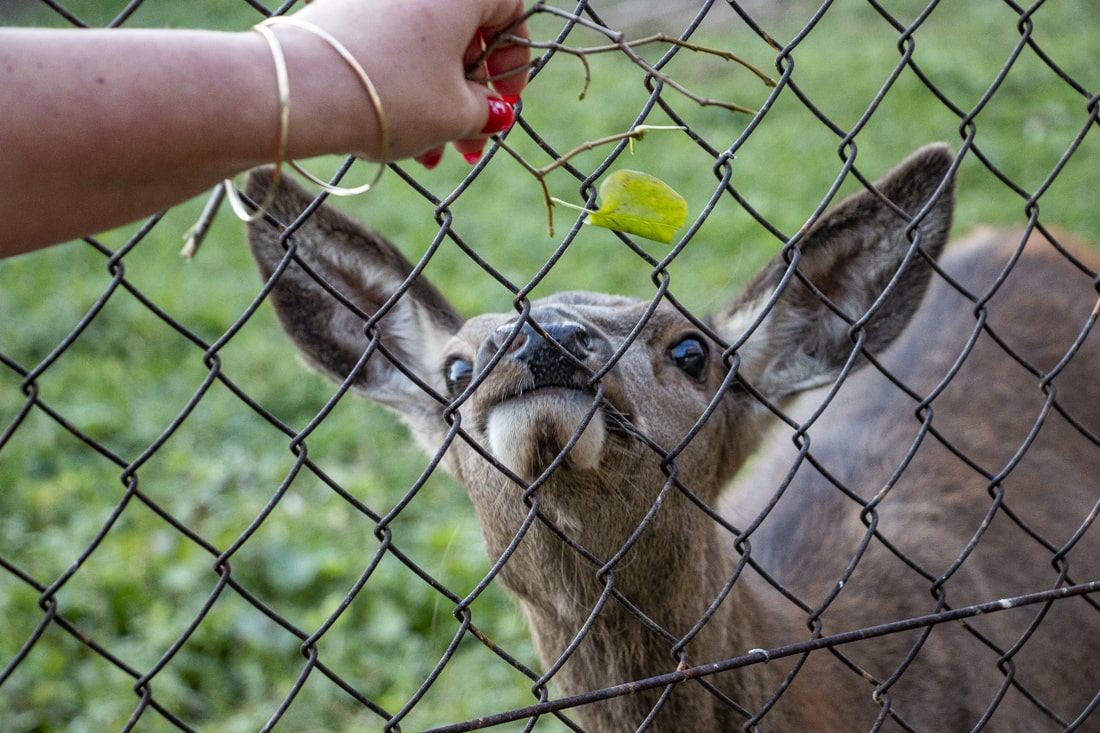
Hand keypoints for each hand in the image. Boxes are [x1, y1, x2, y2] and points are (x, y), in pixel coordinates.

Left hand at [292, 0, 529, 163]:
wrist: (300, 91)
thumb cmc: (390, 97)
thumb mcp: (455, 115)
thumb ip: (485, 112)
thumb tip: (493, 112)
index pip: (510, 9)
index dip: (515, 61)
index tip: (506, 101)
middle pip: (463, 33)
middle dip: (471, 94)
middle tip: (471, 141)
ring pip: (424, 48)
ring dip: (436, 102)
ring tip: (431, 155)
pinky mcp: (343, 13)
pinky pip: (389, 48)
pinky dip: (401, 87)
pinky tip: (396, 136)